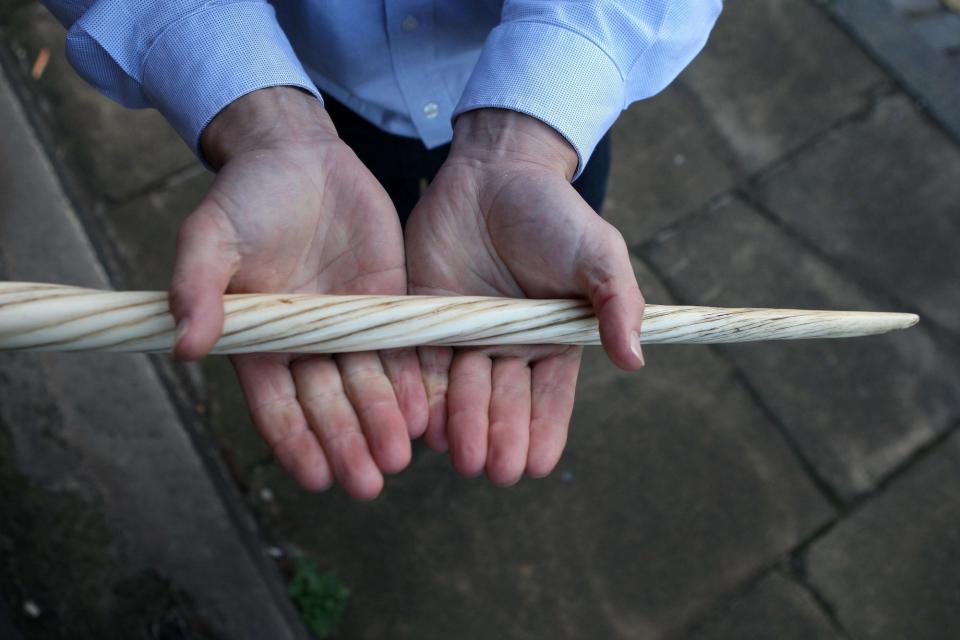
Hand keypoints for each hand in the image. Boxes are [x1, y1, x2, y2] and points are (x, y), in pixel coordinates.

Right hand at [169, 87, 426, 498]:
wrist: (300, 156)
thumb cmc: (245, 197)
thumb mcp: (210, 235)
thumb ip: (197, 287)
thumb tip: (184, 345)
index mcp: (261, 340)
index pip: (277, 405)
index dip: (296, 440)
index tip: (316, 476)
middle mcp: (308, 343)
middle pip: (329, 406)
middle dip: (347, 445)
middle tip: (367, 483)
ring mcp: (350, 326)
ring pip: (368, 386)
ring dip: (383, 424)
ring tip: (398, 457)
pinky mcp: (387, 303)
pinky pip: (402, 349)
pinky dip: (413, 382)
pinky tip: (426, 413)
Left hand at [406, 109, 644, 485]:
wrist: (495, 169)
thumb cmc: (554, 214)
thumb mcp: (598, 254)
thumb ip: (617, 303)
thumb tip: (635, 360)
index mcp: (550, 342)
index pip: (547, 399)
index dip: (541, 432)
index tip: (534, 465)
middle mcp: (505, 348)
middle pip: (501, 402)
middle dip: (498, 436)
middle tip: (493, 469)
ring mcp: (463, 336)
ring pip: (459, 391)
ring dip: (460, 425)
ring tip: (459, 455)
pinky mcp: (423, 318)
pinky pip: (418, 362)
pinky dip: (419, 393)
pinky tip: (420, 422)